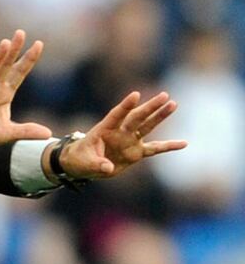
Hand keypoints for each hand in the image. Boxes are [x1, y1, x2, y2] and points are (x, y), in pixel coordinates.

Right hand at [0, 30, 51, 158]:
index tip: (39, 44)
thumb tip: (48, 133)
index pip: (18, 73)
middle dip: (13, 50)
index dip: (28, 59)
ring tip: (4, 44)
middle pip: (4, 66)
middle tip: (20, 33)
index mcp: (4, 94)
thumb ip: (26, 131)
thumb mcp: (7, 134)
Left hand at [58, 91, 187, 179]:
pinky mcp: (136, 152)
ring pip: (147, 126)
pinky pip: (155, 149)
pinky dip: (168, 146)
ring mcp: (129, 140)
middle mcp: (119, 132)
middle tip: (165, 95)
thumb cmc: (80, 158)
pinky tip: (184, 143)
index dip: (125, 106)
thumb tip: (108, 168)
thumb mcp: (85, 163)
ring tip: (173, 104)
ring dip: (160, 116)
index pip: (116, 115)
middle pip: (137, 117)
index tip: (136, 95)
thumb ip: (97, 164)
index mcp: (104, 129)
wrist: (84, 164)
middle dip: (150, 107)